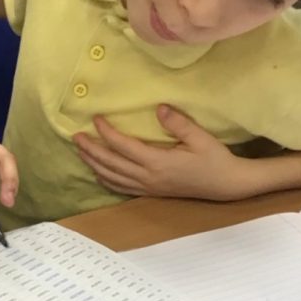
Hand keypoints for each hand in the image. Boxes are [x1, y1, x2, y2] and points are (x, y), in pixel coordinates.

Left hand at [73, 105, 255, 200]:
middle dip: (91, 150)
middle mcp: (148, 177)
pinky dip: (105, 179)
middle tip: (75, 137)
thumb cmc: (215, 159)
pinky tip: (97, 172)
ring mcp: (147, 187)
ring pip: (112, 177)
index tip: (95, 119)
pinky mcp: (150, 192)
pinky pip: (121, 188)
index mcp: (158, 162)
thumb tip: (159, 108)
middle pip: (110, 163)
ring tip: (81, 152)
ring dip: (94, 164)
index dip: (107, 133)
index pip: (123, 146)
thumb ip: (179, 123)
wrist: (225, 185)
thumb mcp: (200, 138)